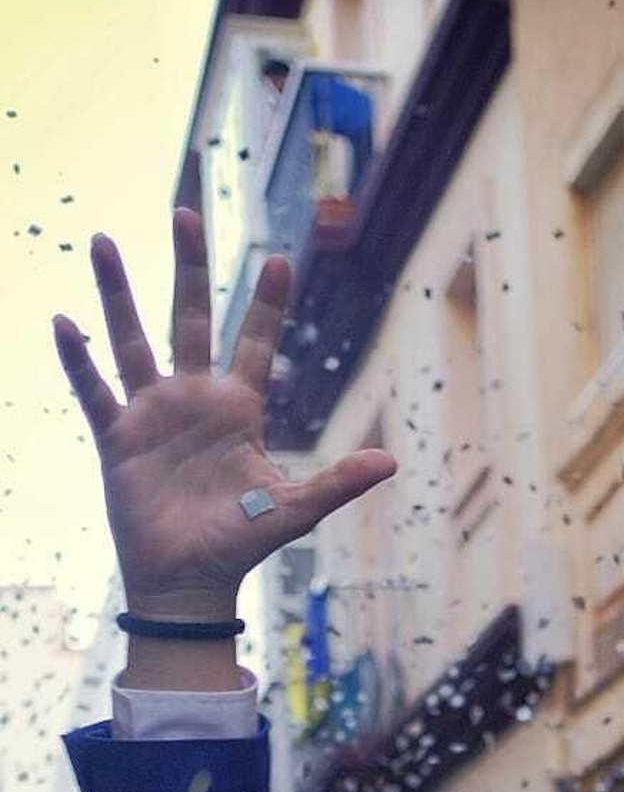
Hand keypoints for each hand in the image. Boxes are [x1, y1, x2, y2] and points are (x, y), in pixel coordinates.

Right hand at [53, 209, 395, 620]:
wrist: (189, 581)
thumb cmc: (239, 543)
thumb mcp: (294, 510)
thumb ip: (338, 482)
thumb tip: (392, 463)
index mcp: (238, 408)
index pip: (253, 341)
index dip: (265, 303)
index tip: (278, 258)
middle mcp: (193, 398)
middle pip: (188, 317)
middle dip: (187, 265)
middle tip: (185, 211)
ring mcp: (152, 413)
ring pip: (132, 338)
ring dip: (117, 292)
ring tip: (102, 240)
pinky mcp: (118, 437)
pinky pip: (94, 389)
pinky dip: (78, 358)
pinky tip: (63, 320)